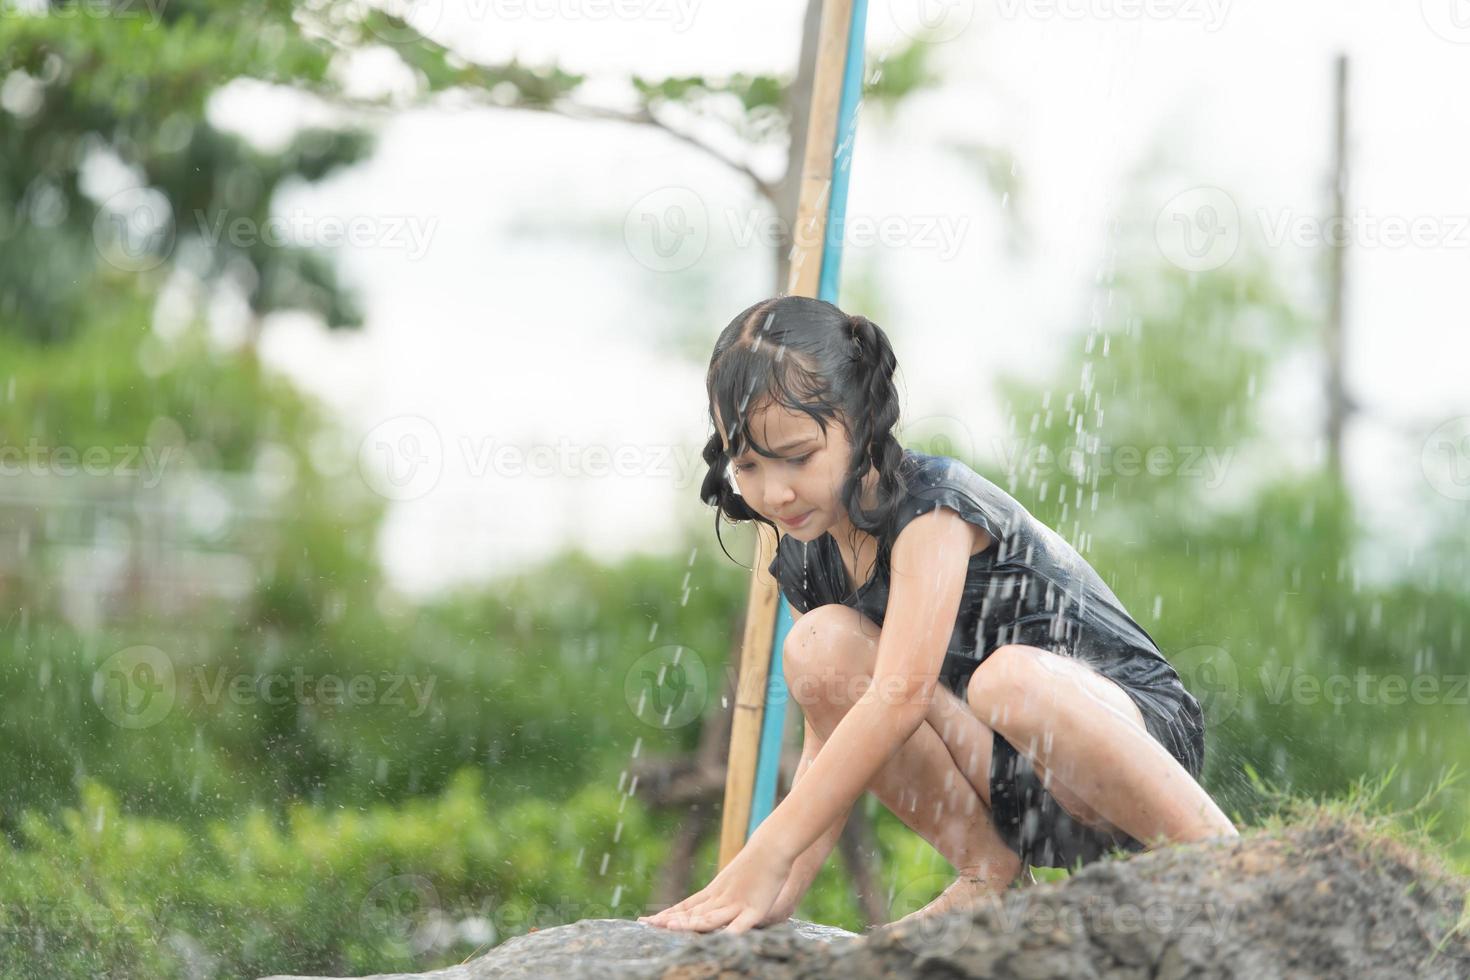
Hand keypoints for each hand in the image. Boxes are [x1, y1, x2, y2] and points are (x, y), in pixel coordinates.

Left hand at [638, 838, 791, 933]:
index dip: (668, 915)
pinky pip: (740, 925)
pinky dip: (730, 932)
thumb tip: (704, 907)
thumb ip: (719, 896)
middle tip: (648, 924)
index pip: (686, 907)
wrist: (772, 847)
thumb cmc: (755, 863)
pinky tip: (720, 939)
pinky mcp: (755, 910)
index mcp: (714, 893)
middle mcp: (720, 899)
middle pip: (692, 913)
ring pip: (709, 917)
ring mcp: (736, 904)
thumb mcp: (731, 882)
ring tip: (670, 927)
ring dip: (690, 923)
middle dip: (670, 920)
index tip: (647, 920)